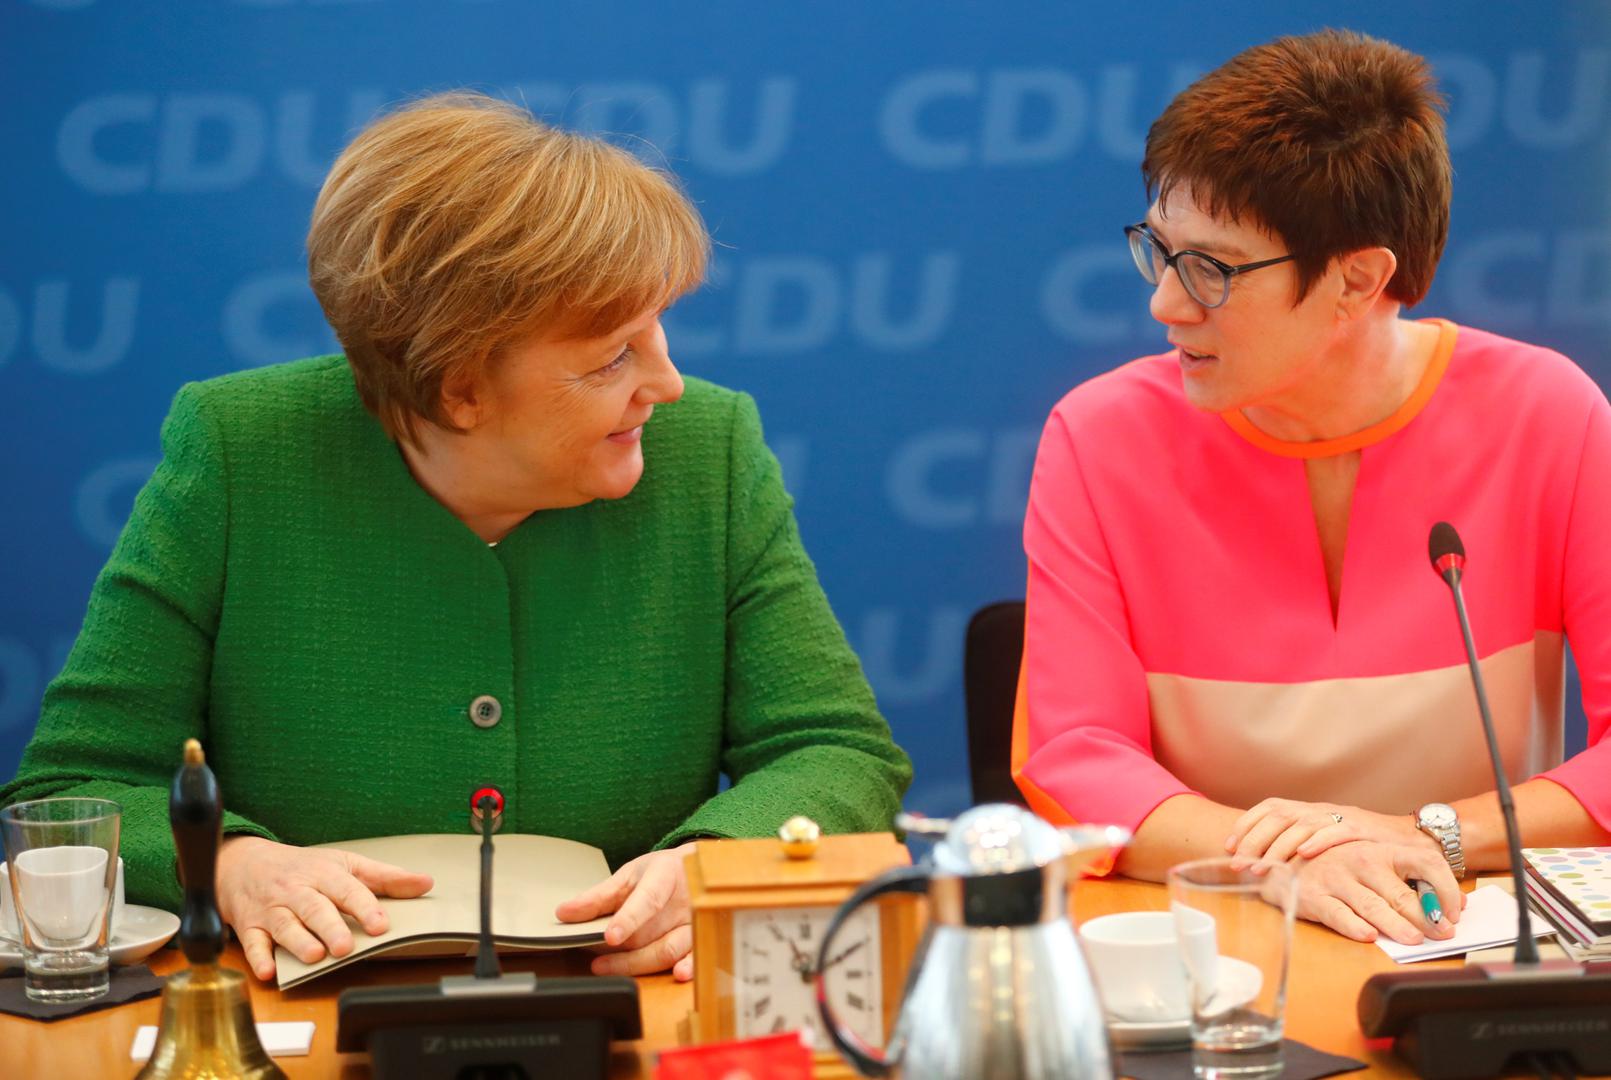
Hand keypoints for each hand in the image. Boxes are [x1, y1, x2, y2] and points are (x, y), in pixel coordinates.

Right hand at [216, 836, 434, 980]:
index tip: (381, 925)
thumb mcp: (345, 864)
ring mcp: (273, 909)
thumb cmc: (303, 867)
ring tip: (316, 956)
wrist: (244, 863)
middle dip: (330, 927)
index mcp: (324, 874)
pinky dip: (258, 957)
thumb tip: (426, 883)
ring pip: (285, 925)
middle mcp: (298, 891)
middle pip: (315, 909)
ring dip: (299, 942)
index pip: (347, 890)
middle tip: (344, 946)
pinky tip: (268, 970)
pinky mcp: (250, 926)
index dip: (365, 908)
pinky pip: (252, 942)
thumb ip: (385, 877)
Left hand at [555, 843, 696, 981]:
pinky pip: (696, 957)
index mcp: (666, 875)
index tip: (610, 936)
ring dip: (636, 964)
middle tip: (591, 955)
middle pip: (651, 932)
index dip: (629, 918)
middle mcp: (686, 899)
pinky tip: (677, 975)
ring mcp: (698, 921)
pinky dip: (688, 967)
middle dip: (620, 949)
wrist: (702, 870)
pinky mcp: (703, 938)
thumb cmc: (661, 873)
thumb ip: (598, 896)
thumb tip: (564, 913)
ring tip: (604, 966)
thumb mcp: (630, 875)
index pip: (648, 899)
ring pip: (669, 950)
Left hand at [1226, 798, 1421, 863]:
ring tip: (1260, 866)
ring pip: (1301, 824)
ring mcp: (1340, 816)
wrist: (1409, 839)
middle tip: (1237, 863)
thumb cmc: (1362, 846)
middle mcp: (1320, 810)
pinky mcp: (1362, 828)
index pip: (1270, 808)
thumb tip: (1261, 860)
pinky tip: (1303, 855)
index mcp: (1308, 810)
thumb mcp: (1325, 840)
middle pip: (1278, 816)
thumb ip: (1299, 844)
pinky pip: (1336, 831)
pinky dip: (1318, 841)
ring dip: (1276, 846)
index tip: (1229, 846)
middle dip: (1253, 839)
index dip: (1246, 824)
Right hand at [1293, 840, 1462, 944]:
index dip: (1445, 888)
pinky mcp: (1315, 897)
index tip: (1454, 912)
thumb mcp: (1376, 865)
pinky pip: (1338, 914)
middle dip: (1425, 916)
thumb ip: (1413, 882)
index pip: (1425, 862)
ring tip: (1413, 940)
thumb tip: (1457, 905)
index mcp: (1381, 850)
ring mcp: (1336, 878)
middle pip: (1400, 891)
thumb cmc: (1338, 868)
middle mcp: (1360, 861)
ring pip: (1372, 905)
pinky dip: (1354, 926)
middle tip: (1441, 934)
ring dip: (1395, 924)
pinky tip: (1369, 935)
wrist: (1283, 864)